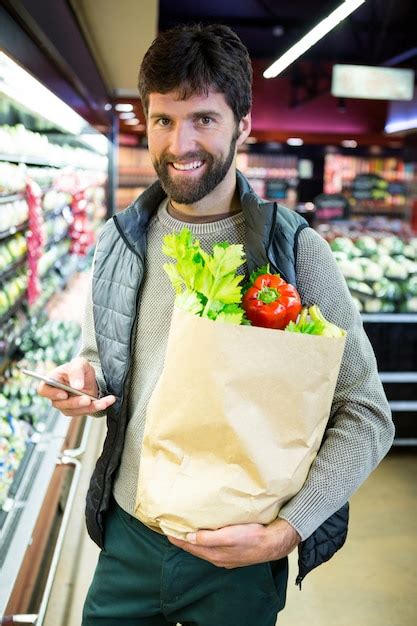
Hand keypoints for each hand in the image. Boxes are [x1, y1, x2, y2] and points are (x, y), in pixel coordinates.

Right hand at [37, 357, 115, 416]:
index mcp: (52, 381)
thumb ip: (76, 371)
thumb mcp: (80, 364)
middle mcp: (57, 395)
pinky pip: (85, 412)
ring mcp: (66, 405)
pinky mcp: (77, 410)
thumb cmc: (80, 369)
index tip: (64, 394)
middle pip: (59, 404)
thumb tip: (76, 385)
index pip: (43, 390)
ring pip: (73, 411)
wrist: (91, 377)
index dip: (52, 394)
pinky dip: (98, 407)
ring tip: (102, 402)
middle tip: (86, 399)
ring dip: (88, 407)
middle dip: (74, 403)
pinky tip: (107, 401)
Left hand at [167, 518, 299, 568]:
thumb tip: (189, 537)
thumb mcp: (228, 536)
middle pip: (194, 548)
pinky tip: (206, 534)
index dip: (177, 538)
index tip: (166, 529)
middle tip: (172, 528)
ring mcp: (225, 556)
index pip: (189, 546)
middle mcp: (217, 557)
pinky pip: (213, 546)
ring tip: (185, 529)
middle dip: (183, 539)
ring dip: (193, 540)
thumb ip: (208, 538)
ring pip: (203, 548)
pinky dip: (205, 540)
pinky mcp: (233, 552)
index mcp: (214, 554)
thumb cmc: (251, 537)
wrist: (273, 543)